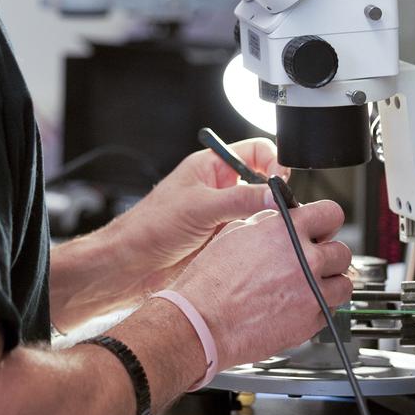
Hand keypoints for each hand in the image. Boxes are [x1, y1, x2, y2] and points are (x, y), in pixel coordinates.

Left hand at [104, 137, 288, 296]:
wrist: (133, 263)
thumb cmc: (150, 225)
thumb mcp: (199, 206)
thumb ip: (240, 199)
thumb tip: (276, 194)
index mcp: (211, 166)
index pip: (255, 151)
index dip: (274, 161)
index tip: (280, 180)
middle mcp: (219, 187)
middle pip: (263, 182)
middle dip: (274, 193)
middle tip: (281, 208)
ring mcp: (223, 213)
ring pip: (261, 210)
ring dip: (268, 218)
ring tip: (268, 227)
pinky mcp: (223, 238)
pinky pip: (252, 233)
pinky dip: (260, 238)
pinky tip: (257, 245)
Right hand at [173, 199, 352, 368]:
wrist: (203, 322)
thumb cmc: (210, 283)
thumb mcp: (233, 234)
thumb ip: (267, 224)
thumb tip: (280, 220)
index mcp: (286, 232)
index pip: (331, 213)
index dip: (326, 221)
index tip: (322, 228)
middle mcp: (305, 260)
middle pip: (342, 251)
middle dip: (327, 255)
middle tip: (312, 261)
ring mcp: (312, 292)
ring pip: (344, 284)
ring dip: (329, 284)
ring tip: (307, 287)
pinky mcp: (311, 322)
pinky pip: (330, 310)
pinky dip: (317, 308)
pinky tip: (294, 306)